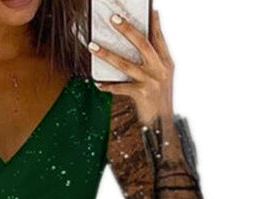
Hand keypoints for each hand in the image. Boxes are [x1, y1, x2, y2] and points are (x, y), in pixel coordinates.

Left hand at [89, 7, 173, 126]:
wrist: (162, 126)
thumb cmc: (159, 101)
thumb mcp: (162, 78)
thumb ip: (155, 61)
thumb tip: (143, 43)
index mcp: (167, 63)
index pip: (158, 37)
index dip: (153, 22)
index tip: (147, 9)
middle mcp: (160, 69)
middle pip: (142, 44)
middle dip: (127, 29)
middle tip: (113, 18)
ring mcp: (151, 82)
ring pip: (125, 64)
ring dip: (106, 54)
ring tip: (92, 46)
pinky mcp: (141, 95)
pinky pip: (120, 88)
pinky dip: (108, 86)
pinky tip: (98, 83)